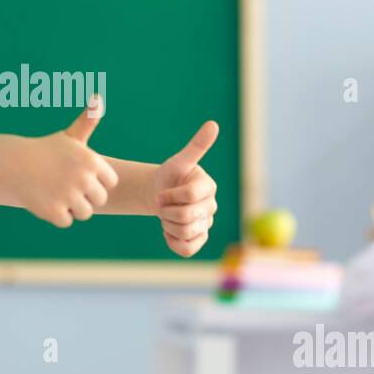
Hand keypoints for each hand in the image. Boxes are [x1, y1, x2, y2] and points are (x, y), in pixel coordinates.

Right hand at [8, 97, 118, 227]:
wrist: (13, 164)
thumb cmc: (45, 151)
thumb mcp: (69, 136)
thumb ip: (88, 122)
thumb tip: (98, 98)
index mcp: (92, 161)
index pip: (110, 182)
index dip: (96, 180)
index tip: (80, 174)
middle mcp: (83, 178)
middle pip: (99, 199)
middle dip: (84, 196)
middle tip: (65, 185)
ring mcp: (69, 195)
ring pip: (84, 213)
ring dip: (71, 207)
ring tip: (56, 193)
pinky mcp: (55, 211)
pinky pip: (66, 221)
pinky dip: (56, 215)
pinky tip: (46, 200)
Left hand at [153, 121, 218, 256]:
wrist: (160, 194)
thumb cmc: (170, 176)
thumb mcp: (179, 161)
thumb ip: (196, 146)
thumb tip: (213, 124)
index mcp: (209, 186)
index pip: (190, 195)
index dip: (170, 196)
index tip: (162, 193)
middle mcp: (212, 206)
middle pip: (186, 217)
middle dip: (166, 211)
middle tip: (162, 204)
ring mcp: (207, 224)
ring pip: (186, 233)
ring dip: (168, 225)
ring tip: (166, 215)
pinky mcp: (199, 240)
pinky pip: (187, 249)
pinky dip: (173, 242)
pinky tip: (168, 231)